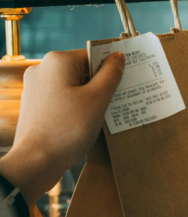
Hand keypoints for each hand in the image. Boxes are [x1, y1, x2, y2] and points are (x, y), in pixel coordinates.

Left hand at [0, 49, 124, 204]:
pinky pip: (63, 98)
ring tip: (98, 116)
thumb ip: (110, 75)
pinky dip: (76, 107)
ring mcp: (37, 87)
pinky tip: (84, 122)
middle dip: (100, 86)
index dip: (110, 70)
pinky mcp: (36, 104)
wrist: (37, 161)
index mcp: (58, 62)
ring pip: (73, 85)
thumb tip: (117, 57)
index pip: (92, 56)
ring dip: (89, 98)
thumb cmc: (67, 130)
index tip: (122, 85)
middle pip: (82, 70)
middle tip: (113, 103)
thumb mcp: (98, 100)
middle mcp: (43, 69)